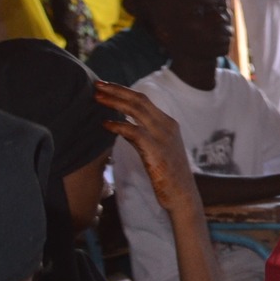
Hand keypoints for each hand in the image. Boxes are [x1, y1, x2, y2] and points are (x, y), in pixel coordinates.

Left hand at [96, 82, 198, 210]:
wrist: (182, 196)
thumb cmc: (167, 176)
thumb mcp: (158, 150)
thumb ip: (145, 135)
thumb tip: (124, 126)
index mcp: (168, 123)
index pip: (143, 99)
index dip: (123, 91)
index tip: (105, 86)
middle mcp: (167, 125)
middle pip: (139, 99)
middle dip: (116, 90)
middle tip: (96, 84)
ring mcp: (163, 137)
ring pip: (137, 110)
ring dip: (114, 101)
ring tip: (96, 97)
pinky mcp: (156, 150)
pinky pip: (134, 132)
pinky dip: (118, 125)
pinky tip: (105, 124)